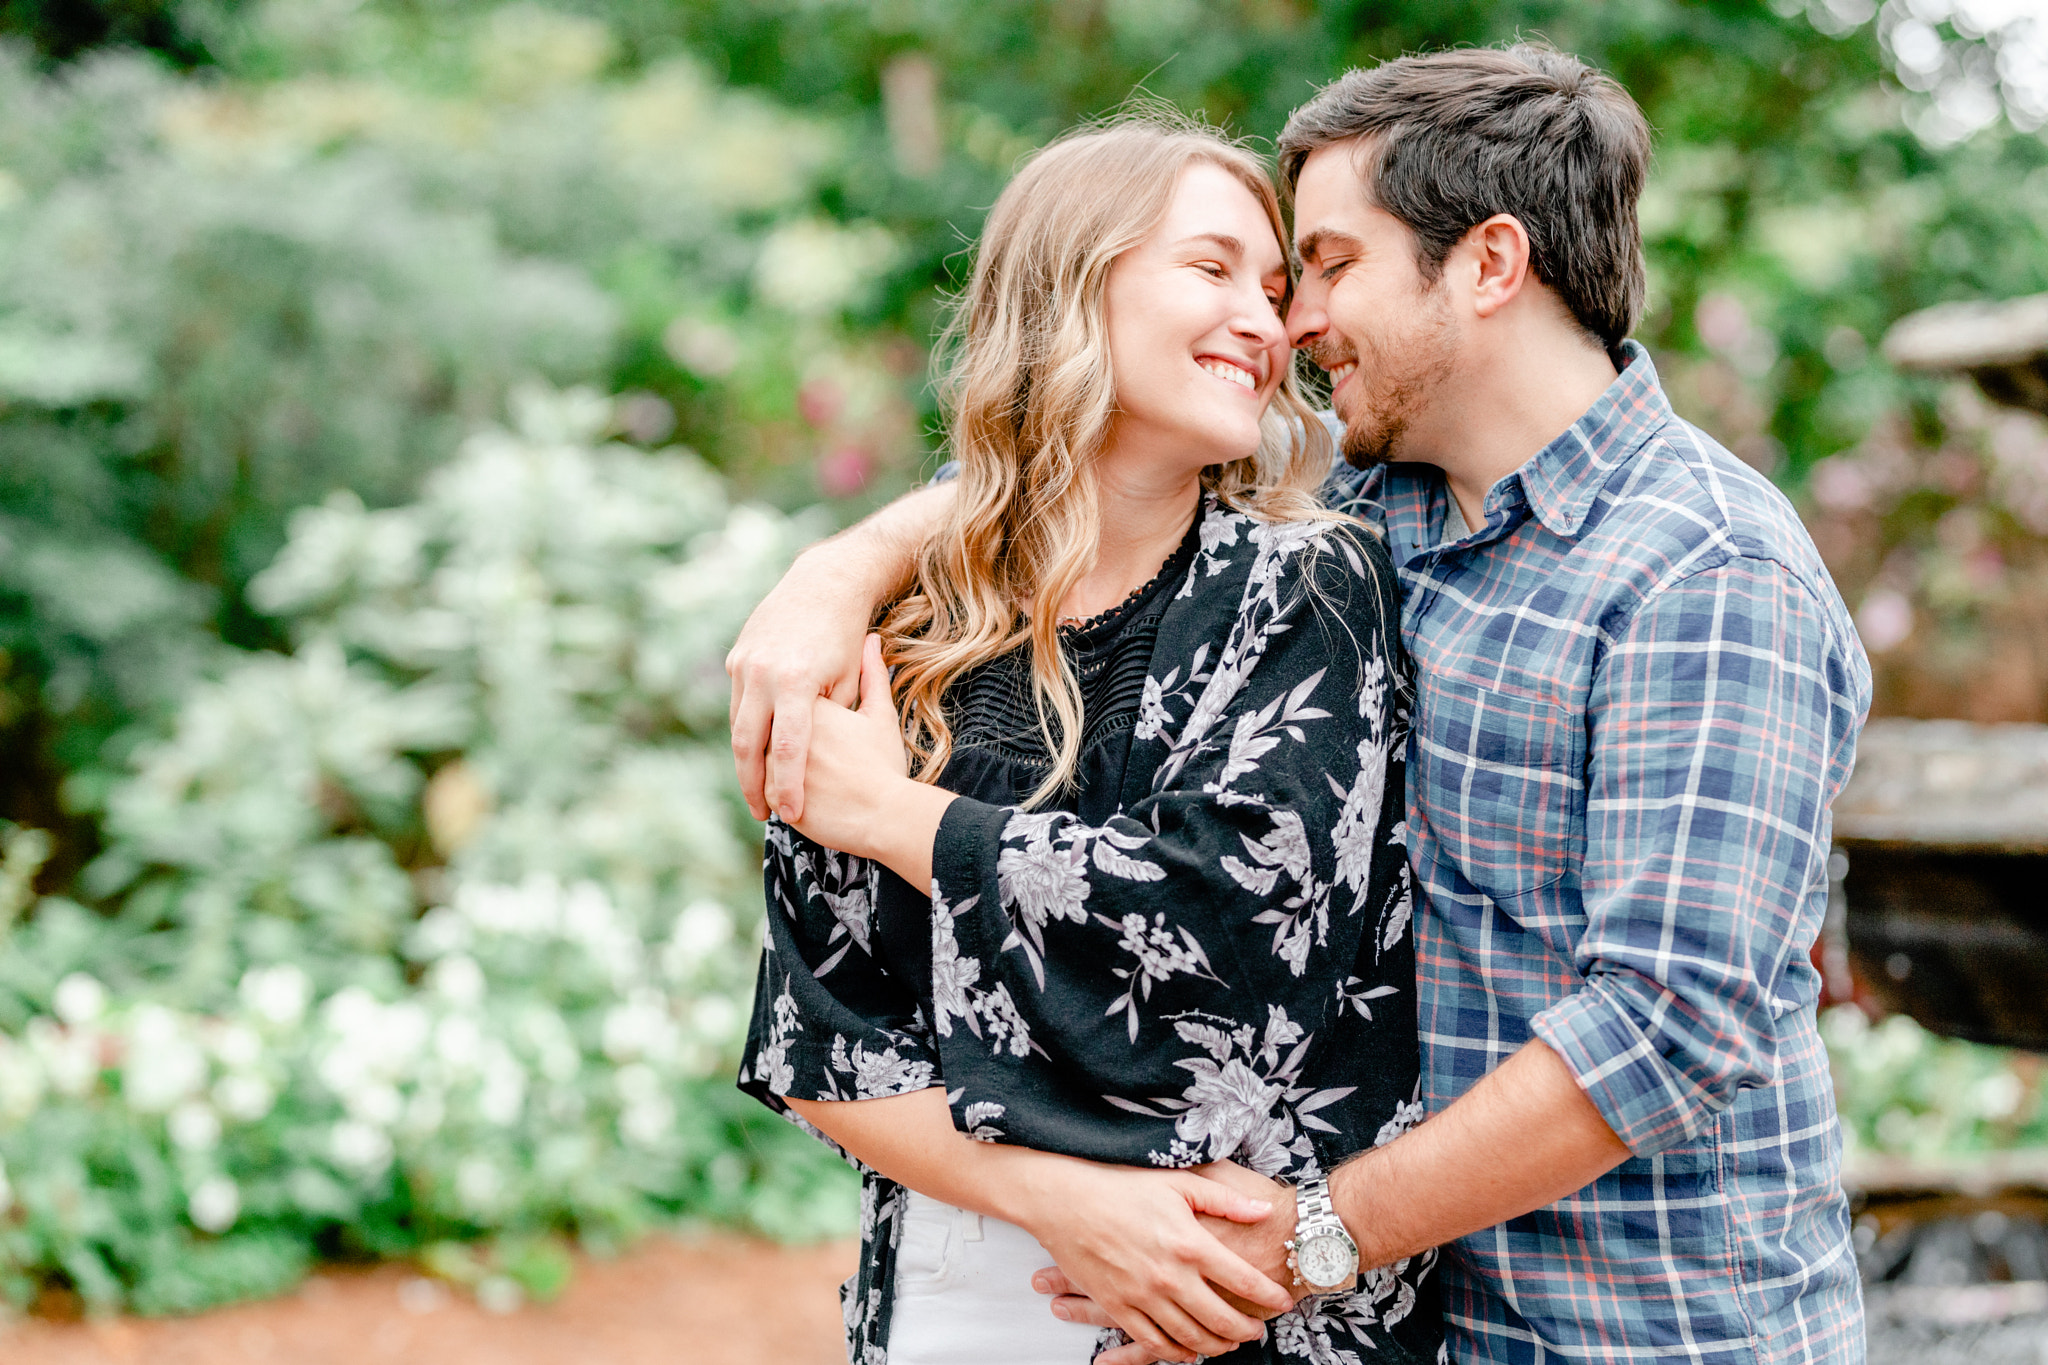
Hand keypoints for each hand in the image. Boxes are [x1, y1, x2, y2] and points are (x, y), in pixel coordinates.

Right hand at [726, 549, 870, 822]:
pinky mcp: (737, 657)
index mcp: (796, 682)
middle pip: (748, 744)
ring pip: (737, 725)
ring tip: (759, 788)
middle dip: (753, 784)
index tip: (790, 815)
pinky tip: (757, 752)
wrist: (825, 583)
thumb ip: (832, 721)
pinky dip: (746, 730)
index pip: (786, 749)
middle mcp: (763, 673)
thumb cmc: (846, 637)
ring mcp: (744, 663)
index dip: (786, 786)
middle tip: (764, 813)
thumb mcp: (849, 680)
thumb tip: (813, 762)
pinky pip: (738, 703)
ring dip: (745, 760)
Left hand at [783, 634, 912, 857]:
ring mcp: (772, 759)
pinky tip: (810, 797)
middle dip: (780, 740)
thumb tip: (872, 640)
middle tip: (817, 757)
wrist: (886, 814)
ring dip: (777, 766)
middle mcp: (783, 724)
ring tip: (816, 780)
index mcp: (805, 698)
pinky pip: (766, 787)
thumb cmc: (884, 763)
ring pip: (763, 757)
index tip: (824, 732)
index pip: (787, 697)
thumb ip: (871, 674)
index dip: (800, 710)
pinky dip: (779, 791)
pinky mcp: (769, 791)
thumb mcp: (880, 715)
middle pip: (770, 726)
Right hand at [1013, 1161, 1291, 1363]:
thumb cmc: (1119, 1185)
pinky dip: (1176, 1353)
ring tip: (1229, 1344)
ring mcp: (1142, 1296)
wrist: (1064, 1201)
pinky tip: (1188, 1351)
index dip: (1269, 1295)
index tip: (1283, 1301)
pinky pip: (1153, 1342)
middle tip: (1258, 1331)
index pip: (1243, 1281)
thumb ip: (1225, 1200)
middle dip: (1246, 1330)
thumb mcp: (1179, 1182)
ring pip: (1190, 1337)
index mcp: (1189, 1243)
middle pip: (1221, 1319)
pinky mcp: (1118, 1307)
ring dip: (1215, 1346)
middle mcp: (1170, 1276)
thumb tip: (1263, 1211)